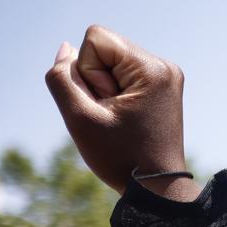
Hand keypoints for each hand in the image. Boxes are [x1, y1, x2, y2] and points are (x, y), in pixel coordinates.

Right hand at [43, 25, 188, 195]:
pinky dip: (114, 95)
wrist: (156, 188)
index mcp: (153, 68)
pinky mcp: (160, 89)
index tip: (106, 103)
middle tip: (113, 115)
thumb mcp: (79, 118)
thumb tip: (67, 47)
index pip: (96, 38)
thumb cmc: (121, 157)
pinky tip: (124, 118)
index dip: (87, 70)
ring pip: (110, 63)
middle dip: (96, 80)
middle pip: (103, 49)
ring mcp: (165, 78)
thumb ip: (62, 78)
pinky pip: (121, 76)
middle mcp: (164, 67)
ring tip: (119, 119)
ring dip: (103, 89)